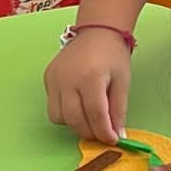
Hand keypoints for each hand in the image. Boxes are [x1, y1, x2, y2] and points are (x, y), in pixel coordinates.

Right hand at [45, 30, 132, 146]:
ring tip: (89, 116)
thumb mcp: (122, 82)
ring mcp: (54, 79)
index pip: (95, 114)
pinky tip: (78, 103)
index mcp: (90, 78)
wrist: (97, 30)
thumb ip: (118, 110)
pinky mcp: (47, 79)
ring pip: (59, 117)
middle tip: (102, 133)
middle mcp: (67, 79)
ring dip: (75, 123)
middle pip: (74, 119)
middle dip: (89, 132)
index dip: (104, 132)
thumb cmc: (112, 55)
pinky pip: (53, 106)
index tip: (112, 140)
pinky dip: (65, 112)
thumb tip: (117, 136)